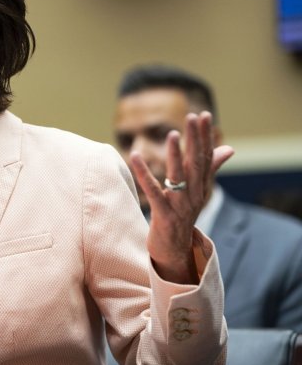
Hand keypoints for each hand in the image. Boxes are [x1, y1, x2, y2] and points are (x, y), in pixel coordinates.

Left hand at [130, 112, 233, 283]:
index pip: (205, 157)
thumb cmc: (183, 214)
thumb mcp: (198, 191)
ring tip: (172, 134)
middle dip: (194, 139)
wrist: (174, 249)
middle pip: (196, 164)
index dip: (205, 136)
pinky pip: (153, 191)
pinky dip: (144, 173)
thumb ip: (210, 168)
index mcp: (202, 187)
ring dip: (176, 155)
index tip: (203, 115)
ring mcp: (180, 206)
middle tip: (191, 117)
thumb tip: (229, 148)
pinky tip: (135, 156)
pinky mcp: (164, 215)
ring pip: (179, 177)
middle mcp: (195, 195)